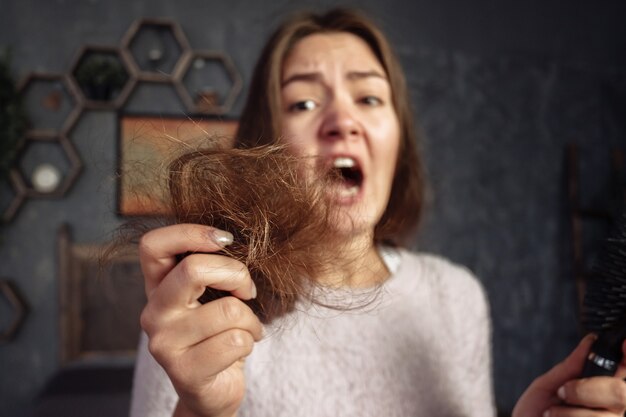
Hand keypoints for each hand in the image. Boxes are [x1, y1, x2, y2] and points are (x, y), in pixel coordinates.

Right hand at [138, 224, 262, 416]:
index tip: (226, 240)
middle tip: (247, 290)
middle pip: (193, 270)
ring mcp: (164, 344)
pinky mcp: (184, 372)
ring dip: (251, 319)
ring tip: (247, 329)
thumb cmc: (218, 333)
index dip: (191, 232)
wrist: (213, 389)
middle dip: (236, 274)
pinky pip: (236, 341)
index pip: (153, 245)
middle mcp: (153, 313)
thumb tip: (232, 240)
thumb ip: (213, 268)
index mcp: (157, 287)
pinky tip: (241, 349)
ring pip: (228, 310)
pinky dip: (251, 341)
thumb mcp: (212, 295)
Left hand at [512, 334, 625, 416]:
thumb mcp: (549, 386)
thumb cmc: (534, 413)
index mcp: (601, 390)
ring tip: (552, 414)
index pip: (623, 369)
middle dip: (586, 390)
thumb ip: (571, 366)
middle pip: (620, 393)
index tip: (622, 345)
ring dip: (570, 412)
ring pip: (605, 415)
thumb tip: (591, 340)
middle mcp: (611, 409)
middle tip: (562, 393)